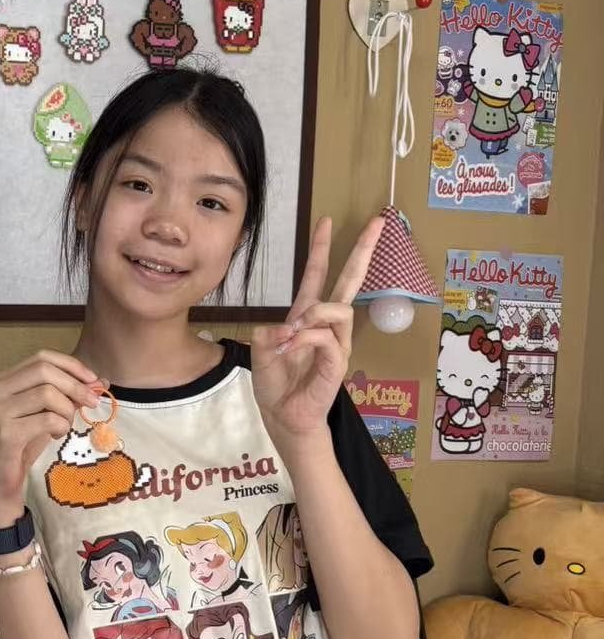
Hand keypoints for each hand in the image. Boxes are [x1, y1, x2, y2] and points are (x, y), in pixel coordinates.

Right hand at [0, 350, 101, 525]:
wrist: (0, 479)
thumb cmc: (24, 444)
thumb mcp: (48, 413)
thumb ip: (68, 395)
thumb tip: (100, 382)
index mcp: (5, 380)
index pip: (41, 357)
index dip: (70, 365)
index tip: (93, 380)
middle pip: (44, 371)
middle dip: (75, 386)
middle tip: (92, 403)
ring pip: (47, 393)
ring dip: (67, 410)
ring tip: (64, 426)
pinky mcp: (6, 432)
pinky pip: (47, 419)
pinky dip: (60, 426)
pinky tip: (56, 436)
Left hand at [251, 215, 381, 448]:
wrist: (284, 418)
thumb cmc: (276, 386)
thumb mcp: (261, 353)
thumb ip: (268, 335)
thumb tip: (284, 327)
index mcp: (306, 317)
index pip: (317, 275)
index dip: (320, 248)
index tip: (325, 220)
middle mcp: (326, 326)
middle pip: (349, 282)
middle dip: (362, 251)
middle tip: (376, 223)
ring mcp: (336, 343)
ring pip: (338, 308)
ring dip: (314, 313)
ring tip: (292, 332)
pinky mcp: (338, 362)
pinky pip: (328, 337)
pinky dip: (308, 337)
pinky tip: (293, 346)